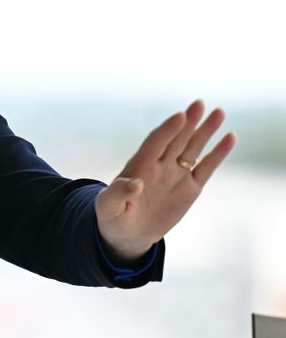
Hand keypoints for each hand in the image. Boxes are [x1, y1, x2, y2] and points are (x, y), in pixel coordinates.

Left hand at [94, 100, 236, 261]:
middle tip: (199, 103)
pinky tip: (230, 137)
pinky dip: (218, 153)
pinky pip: (207, 168)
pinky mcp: (190, 188)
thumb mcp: (107, 207)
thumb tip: (135, 183)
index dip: (167, 130)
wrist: (128, 234)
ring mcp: (176, 175)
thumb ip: (118, 194)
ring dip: (205, 131)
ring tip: (219, 112)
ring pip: (193, 148)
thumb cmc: (112, 218)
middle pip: (176, 138)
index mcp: (138, 166)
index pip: (155, 142)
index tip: (180, 116)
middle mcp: (159, 165)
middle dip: (188, 122)